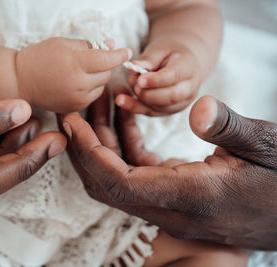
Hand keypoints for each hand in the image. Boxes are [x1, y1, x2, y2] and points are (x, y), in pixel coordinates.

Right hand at [16, 37, 131, 112]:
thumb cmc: (39, 57)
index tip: (126, 51)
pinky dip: (90, 88)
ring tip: (81, 71)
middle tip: (93, 58)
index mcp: (75, 64)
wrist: (20, 81)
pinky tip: (77, 82)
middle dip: (104, 65)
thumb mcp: (63, 43)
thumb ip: (89, 44)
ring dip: (98, 77)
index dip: (119, 55)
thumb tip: (110, 45)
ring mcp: (77, 99)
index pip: (108, 59)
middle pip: (107, 74)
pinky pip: (92, 96)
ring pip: (101, 86)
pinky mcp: (74, 108)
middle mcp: (79, 84)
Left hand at [62, 89, 276, 249]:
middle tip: (72, 112)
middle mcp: (172, 207)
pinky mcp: (174, 195)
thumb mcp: (265, 146)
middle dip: (85, 148)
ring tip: (98, 107)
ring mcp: (171, 204)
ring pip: (119, 178)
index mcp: (190, 195)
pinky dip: (126, 147)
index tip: (73, 124)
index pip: (120, 182)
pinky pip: (138, 174)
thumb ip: (230, 127)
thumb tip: (198, 108)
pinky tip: (127, 120)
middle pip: (108, 184)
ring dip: (104, 144)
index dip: (91, 154)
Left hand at [115, 40, 200, 115]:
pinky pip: (152, 112)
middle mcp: (189, 88)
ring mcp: (181, 102)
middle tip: (134, 84)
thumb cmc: (169, 53)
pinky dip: (135, 107)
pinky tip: (122, 101)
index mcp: (189, 68)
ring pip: (160, 108)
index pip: (174, 76)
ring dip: (140, 100)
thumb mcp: (160, 49)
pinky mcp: (169, 110)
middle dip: (148, 93)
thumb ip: (148, 59)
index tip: (140, 79)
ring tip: (130, 87)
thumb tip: (133, 66)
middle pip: (170, 96)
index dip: (156, 80)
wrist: (180, 63)